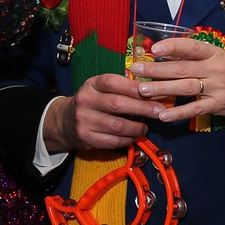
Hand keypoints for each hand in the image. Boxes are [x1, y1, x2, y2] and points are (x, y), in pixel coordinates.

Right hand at [43, 74, 161, 153]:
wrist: (65, 121)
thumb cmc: (93, 102)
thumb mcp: (101, 88)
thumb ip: (122, 87)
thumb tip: (153, 89)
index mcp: (91, 84)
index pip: (113, 83)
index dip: (134, 88)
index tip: (153, 92)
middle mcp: (85, 100)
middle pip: (118, 104)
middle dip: (143, 108)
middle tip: (160, 112)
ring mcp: (84, 120)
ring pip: (117, 126)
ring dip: (137, 128)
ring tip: (145, 127)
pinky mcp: (85, 137)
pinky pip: (112, 141)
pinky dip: (127, 140)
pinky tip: (133, 136)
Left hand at [131, 37, 224, 124]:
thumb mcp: (220, 59)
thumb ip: (196, 58)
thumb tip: (165, 54)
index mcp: (215, 54)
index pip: (192, 47)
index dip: (173, 46)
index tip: (154, 48)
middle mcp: (216, 69)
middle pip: (182, 68)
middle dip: (157, 69)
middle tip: (137, 70)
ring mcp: (218, 88)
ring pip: (185, 87)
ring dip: (162, 89)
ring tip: (143, 91)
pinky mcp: (219, 105)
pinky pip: (195, 109)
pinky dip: (178, 113)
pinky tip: (163, 115)